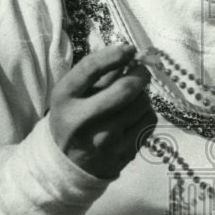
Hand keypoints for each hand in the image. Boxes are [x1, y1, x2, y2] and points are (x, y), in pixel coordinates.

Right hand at [48, 43, 157, 179]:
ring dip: (143, 93)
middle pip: (125, 88)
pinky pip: (148, 121)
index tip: (129, 49)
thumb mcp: (73, 93)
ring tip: (133, 96)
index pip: (90, 69)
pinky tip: (135, 114)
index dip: (114, 54)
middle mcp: (82, 120)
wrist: (67, 164)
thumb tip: (130, 53)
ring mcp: (104, 140)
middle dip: (140, 73)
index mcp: (65, 98)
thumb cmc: (73, 117)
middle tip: (142, 70)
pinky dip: (146, 112)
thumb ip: (98, 72)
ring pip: (142, 104)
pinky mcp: (123, 153)